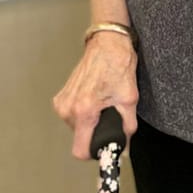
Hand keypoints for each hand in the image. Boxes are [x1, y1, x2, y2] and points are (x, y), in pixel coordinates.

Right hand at [53, 32, 138, 158]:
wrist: (108, 41)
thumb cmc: (118, 64)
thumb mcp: (130, 98)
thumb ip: (127, 127)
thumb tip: (124, 147)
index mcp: (84, 110)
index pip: (80, 151)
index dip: (93, 152)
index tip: (103, 145)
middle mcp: (68, 108)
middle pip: (80, 137)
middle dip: (95, 131)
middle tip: (109, 114)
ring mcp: (62, 101)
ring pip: (76, 126)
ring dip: (89, 120)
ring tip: (103, 102)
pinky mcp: (61, 95)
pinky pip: (72, 114)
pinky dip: (83, 111)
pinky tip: (95, 97)